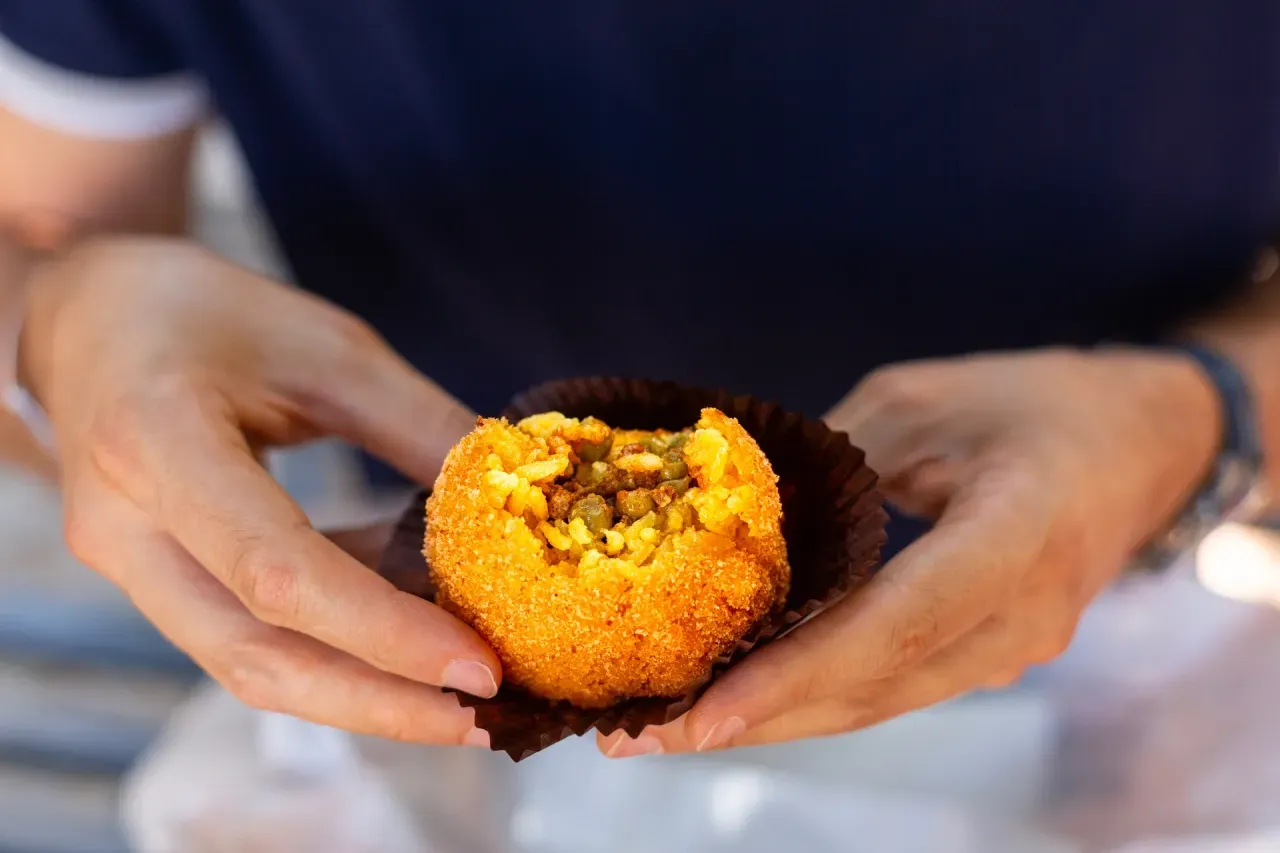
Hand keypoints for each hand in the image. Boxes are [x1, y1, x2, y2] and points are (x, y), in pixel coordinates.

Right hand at [22, 237, 497, 745]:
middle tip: (486, 722)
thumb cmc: (208, 312)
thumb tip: (515, 500)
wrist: (91, 317)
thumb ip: (418, 425)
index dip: (385, 634)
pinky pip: (246, 634)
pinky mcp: (153, 581)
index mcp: (156, 443)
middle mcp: (123, 527)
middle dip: (379, 703)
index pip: (277, 574)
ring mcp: (128, 565)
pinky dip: (333, 651)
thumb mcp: (327, 347)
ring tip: (461, 704)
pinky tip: (410, 647)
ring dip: (360, 694)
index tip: (480, 669)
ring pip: (246, 664)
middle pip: (253, 657)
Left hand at [601, 348, 1219, 756]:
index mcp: (1019, 532)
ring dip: (773, 719)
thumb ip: (833, 463)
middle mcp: (1020, 616)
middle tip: (640, 734)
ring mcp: (1010, 648)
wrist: (1142, 442)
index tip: (707, 711)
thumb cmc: (1034, 402)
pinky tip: (742, 698)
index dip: (800, 672)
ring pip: (877, 701)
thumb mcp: (924, 401)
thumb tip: (730, 518)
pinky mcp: (986, 654)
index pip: (900, 621)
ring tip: (667, 729)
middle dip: (756, 717)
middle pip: (874, 687)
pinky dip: (812, 696)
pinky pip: (891, 686)